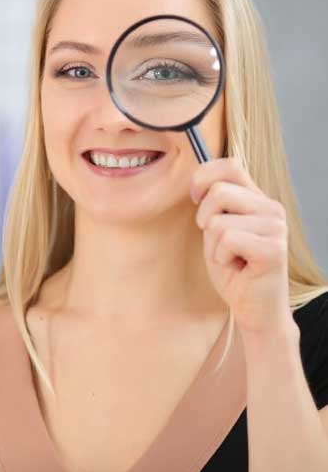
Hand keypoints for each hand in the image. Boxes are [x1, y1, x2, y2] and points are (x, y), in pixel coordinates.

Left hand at [190, 157, 291, 334]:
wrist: (252, 306)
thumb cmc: (232, 268)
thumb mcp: (216, 229)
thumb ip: (213, 203)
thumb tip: (197, 179)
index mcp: (256, 198)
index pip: (229, 164)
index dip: (203, 177)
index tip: (195, 199)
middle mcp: (270, 208)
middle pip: (218, 191)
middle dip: (204, 219)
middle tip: (218, 242)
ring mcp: (275, 227)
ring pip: (218, 220)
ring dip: (213, 244)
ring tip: (230, 256)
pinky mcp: (273, 248)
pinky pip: (227, 239)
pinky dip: (221, 257)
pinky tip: (237, 266)